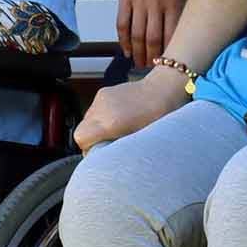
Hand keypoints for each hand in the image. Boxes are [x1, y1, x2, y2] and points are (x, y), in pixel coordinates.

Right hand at [75, 67, 189, 153]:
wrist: (165, 88)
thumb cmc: (161, 116)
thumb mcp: (144, 138)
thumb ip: (123, 148)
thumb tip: (109, 157)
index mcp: (111, 122)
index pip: (81, 138)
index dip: (89, 149)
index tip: (102, 152)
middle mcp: (102, 109)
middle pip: (81, 130)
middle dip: (92, 140)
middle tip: (110, 144)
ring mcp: (101, 99)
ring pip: (86, 120)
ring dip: (96, 128)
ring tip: (117, 130)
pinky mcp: (103, 92)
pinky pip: (94, 110)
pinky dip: (101, 118)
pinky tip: (119, 118)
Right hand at [116, 0, 187, 65]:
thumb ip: (180, 17)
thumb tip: (179, 44)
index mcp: (173, 4)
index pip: (170, 36)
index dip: (168, 53)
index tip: (169, 66)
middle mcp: (156, 4)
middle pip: (151, 38)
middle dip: (151, 58)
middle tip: (152, 70)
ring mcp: (139, 1)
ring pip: (136, 34)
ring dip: (137, 52)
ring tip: (140, 64)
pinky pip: (122, 23)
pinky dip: (123, 40)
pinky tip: (126, 51)